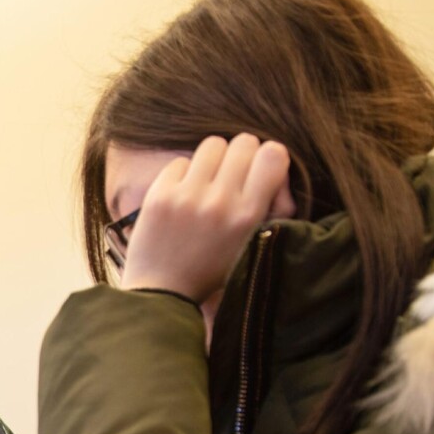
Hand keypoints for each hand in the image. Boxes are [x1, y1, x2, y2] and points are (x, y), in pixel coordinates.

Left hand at [120, 134, 293, 302]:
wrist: (161, 292)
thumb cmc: (210, 270)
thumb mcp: (250, 243)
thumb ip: (266, 205)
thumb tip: (272, 158)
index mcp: (248, 217)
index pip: (273, 153)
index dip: (268, 156)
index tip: (259, 169)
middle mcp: (220, 203)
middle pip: (243, 142)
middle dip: (241, 154)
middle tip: (232, 175)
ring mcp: (187, 197)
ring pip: (212, 144)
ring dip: (212, 159)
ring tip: (207, 181)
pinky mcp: (159, 195)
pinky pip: (180, 161)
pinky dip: (183, 175)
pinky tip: (181, 196)